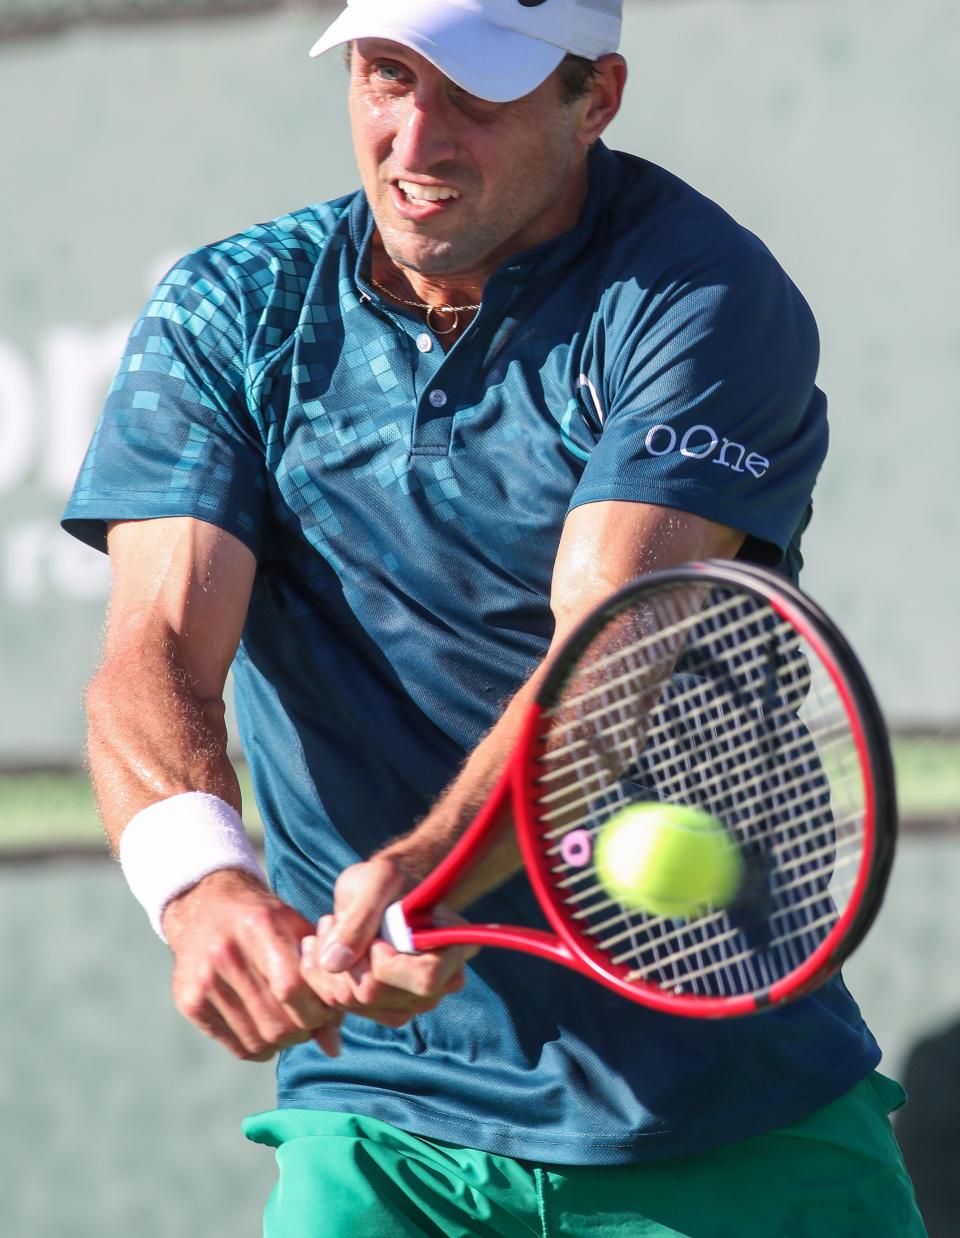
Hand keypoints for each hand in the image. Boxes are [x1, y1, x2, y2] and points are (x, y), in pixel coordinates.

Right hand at [162, 868, 342, 1060]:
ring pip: (259, 1041)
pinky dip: (261, 1046)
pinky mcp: (189, 1002)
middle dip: (303, 1030)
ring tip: (290, 1022)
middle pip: (276, 1023)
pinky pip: (237, 1046)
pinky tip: (267, 1025)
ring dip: (283, 1042)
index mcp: (259, 927)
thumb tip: (334, 1047)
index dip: (317, 1009)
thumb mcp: (297, 930)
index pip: (292, 988)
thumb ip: (321, 979)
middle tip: (310, 1020)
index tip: (327, 1008)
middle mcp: (226, 954)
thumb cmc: (264, 920)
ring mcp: (203, 981)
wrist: (205, 906)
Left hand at [299, 857, 478, 1027]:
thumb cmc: (389, 880)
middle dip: (343, 956)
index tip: (372, 936)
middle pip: (377, 993)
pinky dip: (324, 979)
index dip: (385, 963)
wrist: (384, 893)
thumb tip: (334, 963)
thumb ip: (358, 918)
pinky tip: (326, 950)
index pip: (423, 978)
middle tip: (330, 921)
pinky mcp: (387, 1011)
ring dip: (329, 965)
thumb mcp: (376, 881)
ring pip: (354, 1003)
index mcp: (454, 946)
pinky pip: (344, 1009)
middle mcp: (442, 982)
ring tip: (330, 929)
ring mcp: (415, 1001)